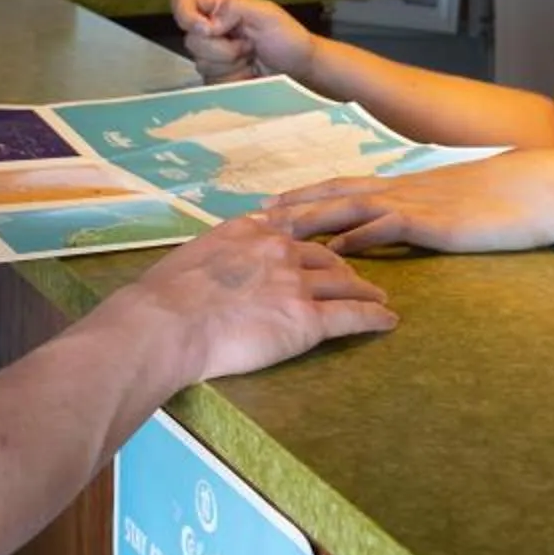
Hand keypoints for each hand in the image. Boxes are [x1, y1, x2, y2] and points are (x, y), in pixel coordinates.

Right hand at [104, 216, 395, 384]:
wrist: (168, 322)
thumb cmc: (165, 297)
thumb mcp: (192, 256)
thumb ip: (217, 254)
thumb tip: (215, 264)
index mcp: (250, 232)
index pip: (291, 234)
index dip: (309, 243)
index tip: (318, 250)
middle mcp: (279, 250)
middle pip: (323, 256)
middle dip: (341, 268)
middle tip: (352, 279)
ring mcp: (296, 283)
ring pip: (344, 282)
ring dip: (364, 289)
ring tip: (377, 298)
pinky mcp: (307, 318)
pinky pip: (351, 314)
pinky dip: (374, 317)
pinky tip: (388, 320)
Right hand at [169, 0, 317, 85]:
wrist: (300, 70)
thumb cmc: (288, 38)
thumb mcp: (264, 13)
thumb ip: (233, 9)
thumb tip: (206, 24)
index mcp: (219, 8)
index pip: (182, 2)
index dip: (185, 16)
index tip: (207, 29)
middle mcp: (211, 31)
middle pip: (190, 41)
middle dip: (222, 48)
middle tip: (248, 45)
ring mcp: (213, 57)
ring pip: (201, 64)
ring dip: (230, 65)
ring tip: (251, 59)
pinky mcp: (218, 80)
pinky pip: (211, 82)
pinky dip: (233, 80)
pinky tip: (248, 74)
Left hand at [268, 149, 553, 256]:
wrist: (542, 190)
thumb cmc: (503, 202)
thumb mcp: (451, 208)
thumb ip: (420, 216)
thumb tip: (395, 230)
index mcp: (405, 185)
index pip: (342, 186)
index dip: (304, 195)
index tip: (269, 205)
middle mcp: (402, 189)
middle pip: (334, 192)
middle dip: (292, 205)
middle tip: (253, 218)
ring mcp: (417, 203)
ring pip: (351, 204)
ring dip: (312, 217)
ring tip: (277, 231)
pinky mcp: (436, 222)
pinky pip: (390, 225)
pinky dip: (360, 235)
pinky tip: (336, 248)